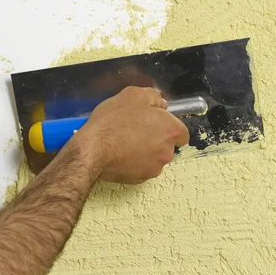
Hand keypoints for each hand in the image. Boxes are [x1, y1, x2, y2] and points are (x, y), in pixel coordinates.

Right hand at [71, 86, 188, 183]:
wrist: (93, 150)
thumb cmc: (113, 122)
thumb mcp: (133, 95)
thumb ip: (153, 97)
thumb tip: (159, 104)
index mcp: (171, 130)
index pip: (181, 133)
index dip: (167, 126)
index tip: (154, 124)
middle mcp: (167, 152)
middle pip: (167, 145)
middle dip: (155, 139)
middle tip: (135, 130)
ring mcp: (154, 168)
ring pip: (154, 158)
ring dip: (144, 151)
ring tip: (125, 142)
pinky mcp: (140, 179)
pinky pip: (141, 169)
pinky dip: (133, 162)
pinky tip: (120, 154)